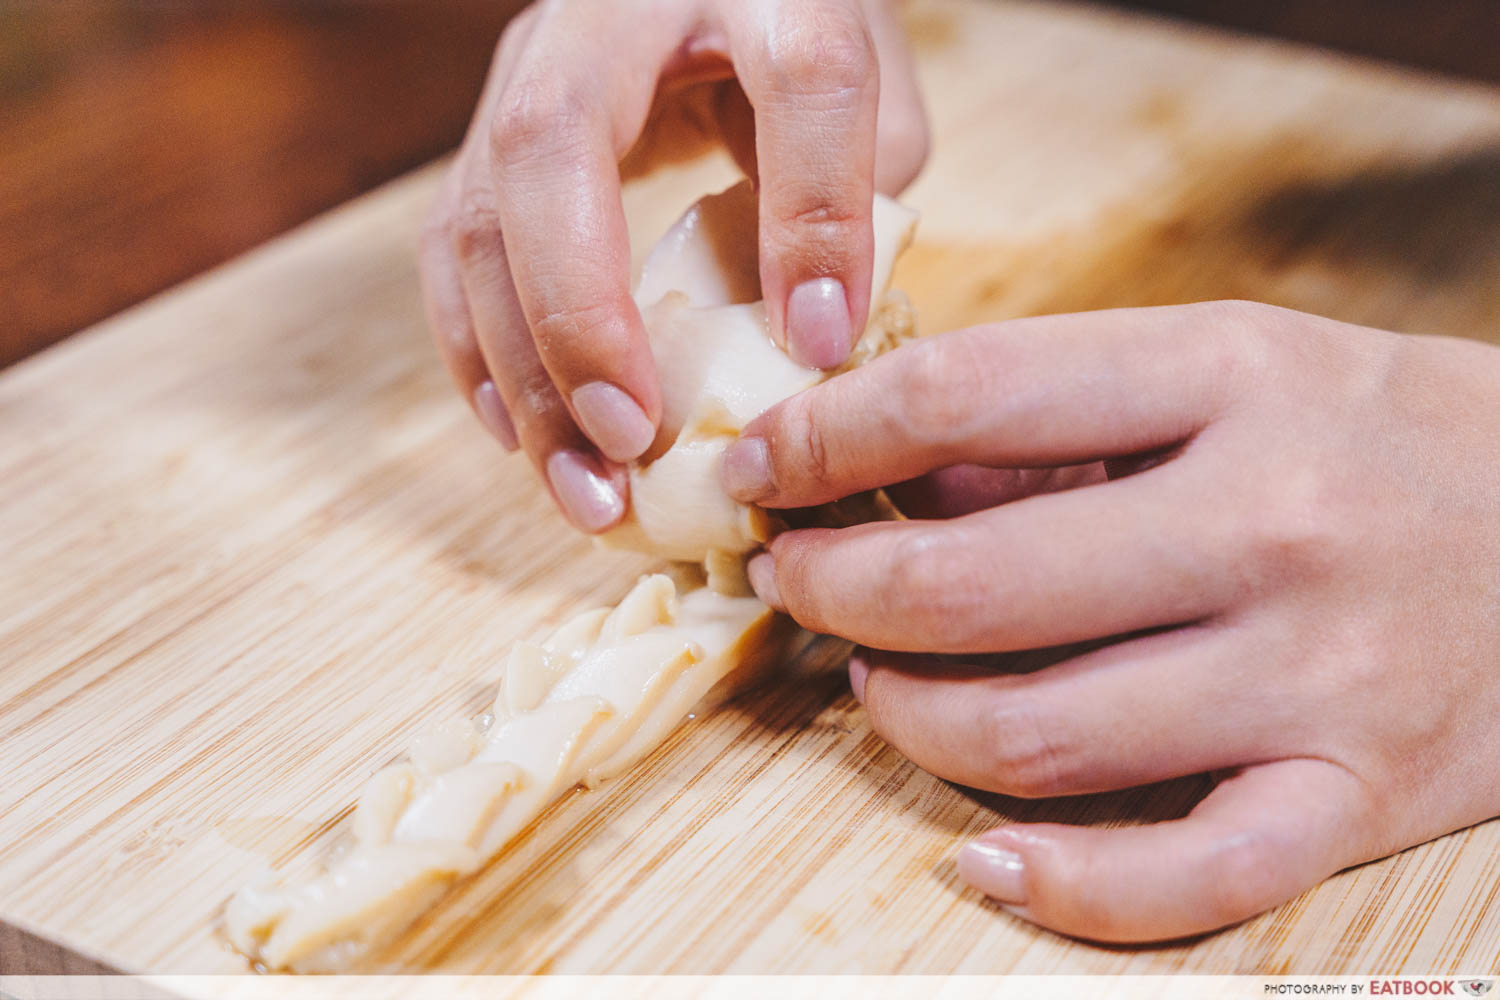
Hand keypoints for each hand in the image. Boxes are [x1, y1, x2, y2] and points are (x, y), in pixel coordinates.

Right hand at [419, 0, 928, 532]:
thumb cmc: (782, 31)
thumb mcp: (860, 91)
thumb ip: (853, 190)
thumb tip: (808, 339)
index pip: (796, 80)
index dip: (808, 212)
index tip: (817, 343)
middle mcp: (597, 18)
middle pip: (548, 147)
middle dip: (578, 319)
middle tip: (632, 449)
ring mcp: (524, 73)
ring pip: (477, 216)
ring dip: (521, 371)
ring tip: (583, 488)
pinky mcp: (487, 136)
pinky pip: (451, 249)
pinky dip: (478, 351)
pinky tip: (521, 435)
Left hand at [720, 301, 1499, 942]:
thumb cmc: (1378, 432)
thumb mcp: (1236, 362)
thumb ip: (1057, 414)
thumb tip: (878, 476)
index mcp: (1232, 379)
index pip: (967, 394)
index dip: (826, 437)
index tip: (761, 465)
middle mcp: (1272, 526)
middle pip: (974, 586)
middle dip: (834, 590)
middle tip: (794, 581)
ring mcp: (1318, 677)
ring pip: (1036, 738)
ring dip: (908, 717)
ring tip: (876, 679)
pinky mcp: (1359, 798)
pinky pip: (1182, 879)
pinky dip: (1058, 886)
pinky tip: (978, 855)